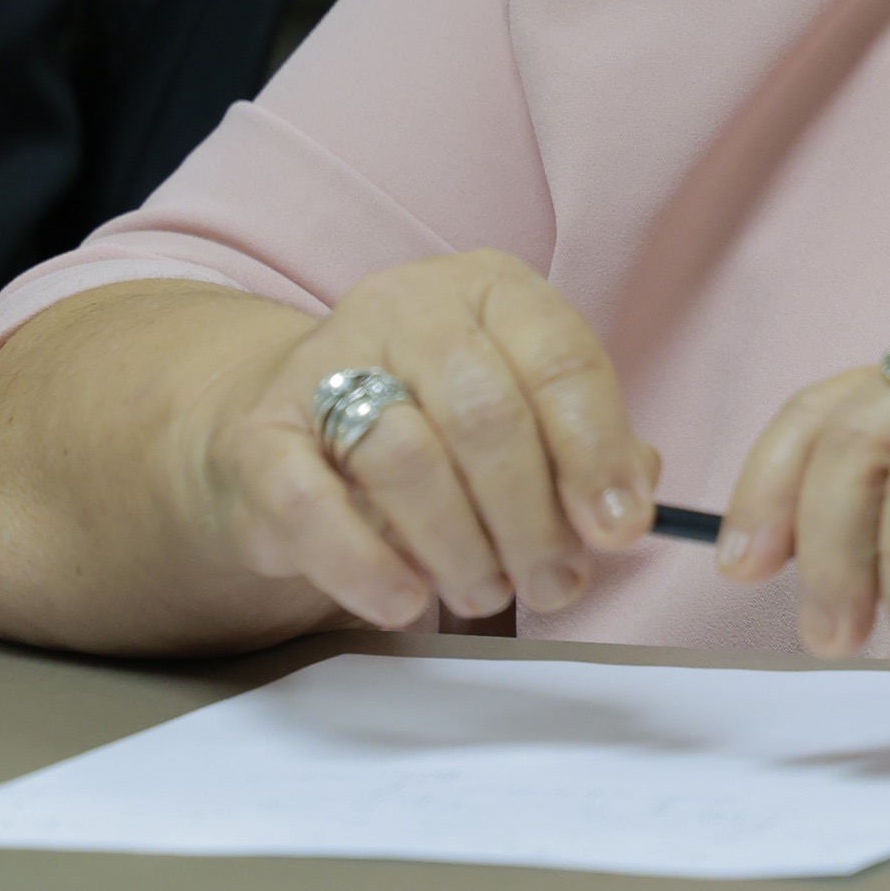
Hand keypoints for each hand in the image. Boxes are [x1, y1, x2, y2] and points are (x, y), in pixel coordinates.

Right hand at [196, 251, 658, 630]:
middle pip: (487, 414)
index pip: (561, 360)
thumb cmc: (433, 426)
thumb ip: (581, 451)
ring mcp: (323, 364)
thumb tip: (629, 503)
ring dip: (461, 547)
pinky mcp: (260, 436)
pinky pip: (314, 505)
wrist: (284, 433)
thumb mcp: (520, 417)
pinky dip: (366, 566)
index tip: (620, 529)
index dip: (597, 451)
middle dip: (532, 518)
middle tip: (554, 583)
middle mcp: (408, 307)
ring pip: (408, 459)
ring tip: (485, 593)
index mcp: (491, 289)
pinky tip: (404, 600)